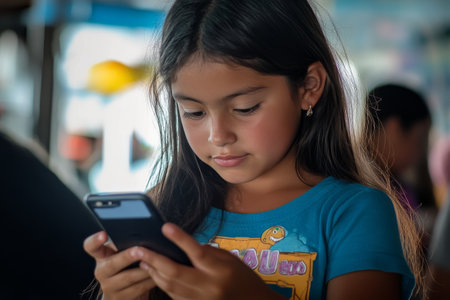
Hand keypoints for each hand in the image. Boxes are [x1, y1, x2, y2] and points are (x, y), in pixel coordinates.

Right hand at [83, 231, 154, 299]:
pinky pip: (138, 288)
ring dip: (144, 270)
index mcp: (101, 256)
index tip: (104, 234)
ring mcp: (109, 287)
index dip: (95, 240)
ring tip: (156, 261)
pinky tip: (160, 274)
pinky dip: (150, 281)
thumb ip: (126, 244)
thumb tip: (143, 232)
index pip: (91, 246)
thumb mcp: (121, 253)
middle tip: (139, 250)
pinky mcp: (120, 298)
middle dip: (127, 257)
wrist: (123, 292)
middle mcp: (101, 271)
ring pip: (128, 277)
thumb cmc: (126, 265)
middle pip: (112, 264)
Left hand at [137, 223, 285, 299]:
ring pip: (170, 286)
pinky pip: (174, 296)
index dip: (180, 239)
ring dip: (154, 273)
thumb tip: (184, 247)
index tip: (165, 227)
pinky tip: (155, 274)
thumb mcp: (230, 259)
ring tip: (142, 260)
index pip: (197, 252)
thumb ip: (207, 253)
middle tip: (139, 249)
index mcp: (220, 270)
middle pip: (176, 273)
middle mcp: (209, 286)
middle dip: (155, 260)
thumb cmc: (243, 278)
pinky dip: (162, 284)